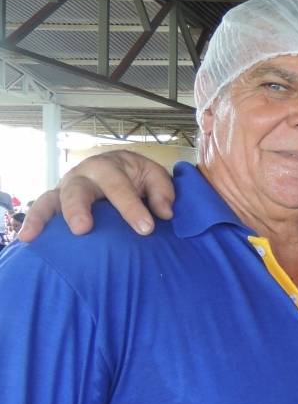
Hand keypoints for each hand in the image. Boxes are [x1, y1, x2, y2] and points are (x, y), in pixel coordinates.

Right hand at [19, 150, 175, 240]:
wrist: (121, 170)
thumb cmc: (137, 177)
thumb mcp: (154, 177)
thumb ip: (162, 192)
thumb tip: (164, 213)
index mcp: (110, 165)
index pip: (119, 186)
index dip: (131, 207)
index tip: (146, 228)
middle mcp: (84, 175)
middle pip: (78, 189)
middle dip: (79, 208)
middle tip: (83, 229)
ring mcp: (67, 188)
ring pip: (52, 199)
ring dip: (44, 216)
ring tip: (37, 235)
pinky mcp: (57, 203)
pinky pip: (40, 209)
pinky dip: (32, 222)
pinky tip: (27, 237)